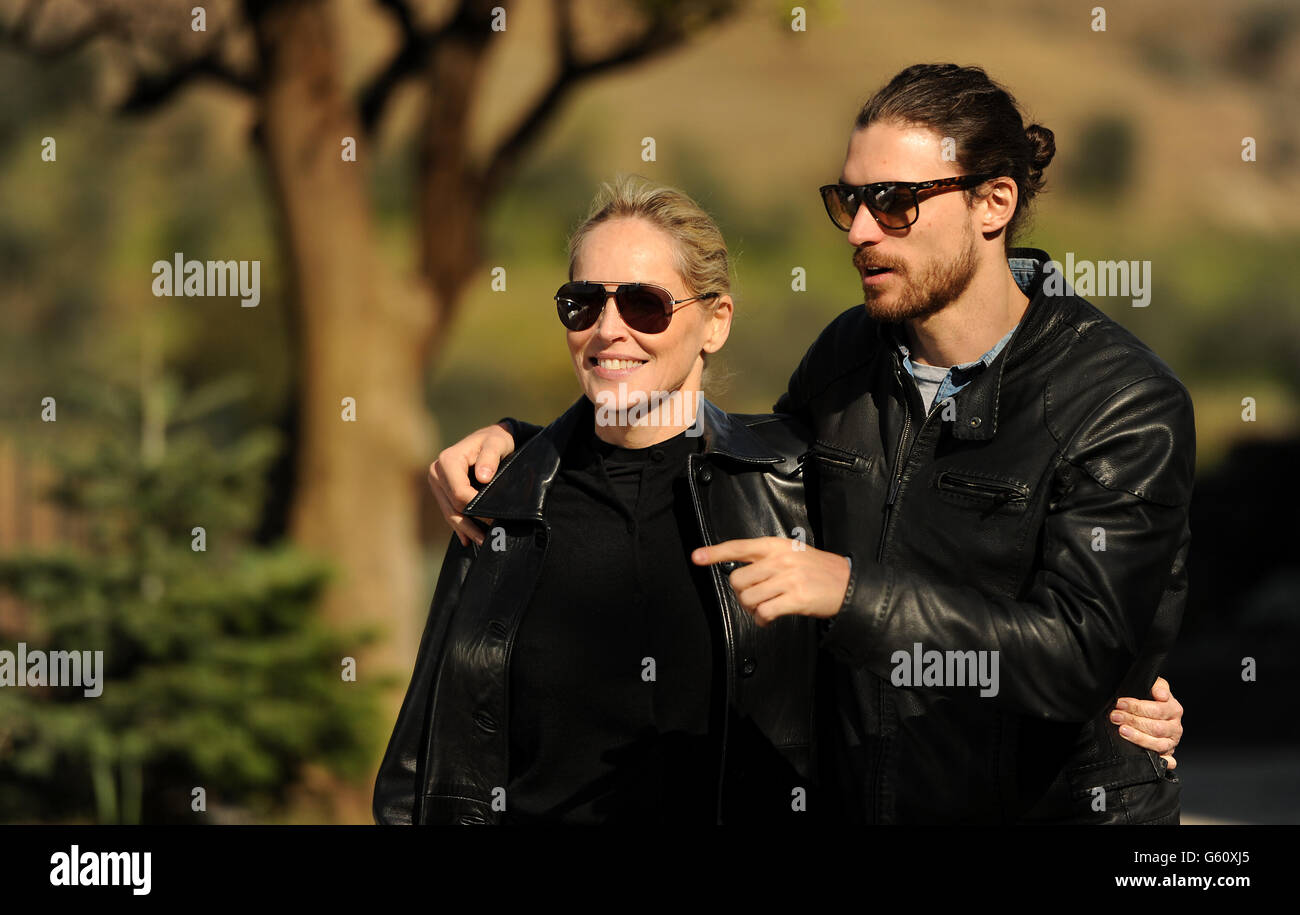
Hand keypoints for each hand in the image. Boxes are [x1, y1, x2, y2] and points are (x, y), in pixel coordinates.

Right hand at [428, 422, 516, 546]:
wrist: (491, 438)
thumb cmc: (496, 440)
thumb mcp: (498, 443)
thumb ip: (491, 457)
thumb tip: (483, 477)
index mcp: (448, 460)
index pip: (459, 493)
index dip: (475, 508)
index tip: (495, 517)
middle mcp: (436, 472)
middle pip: (452, 506)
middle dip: (471, 523)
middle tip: (492, 537)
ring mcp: (437, 483)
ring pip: (449, 512)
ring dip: (466, 529)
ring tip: (483, 542)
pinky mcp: (441, 491)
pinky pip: (449, 511)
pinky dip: (460, 526)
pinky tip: (468, 539)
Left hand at [692, 537, 850, 625]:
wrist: (847, 583)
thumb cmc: (816, 570)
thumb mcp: (791, 552)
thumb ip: (765, 558)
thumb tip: (739, 573)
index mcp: (776, 545)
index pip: (739, 547)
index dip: (715, 552)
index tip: (696, 557)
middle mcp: (780, 560)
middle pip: (738, 579)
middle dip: (740, 593)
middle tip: (753, 597)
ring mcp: (788, 579)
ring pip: (748, 598)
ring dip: (751, 609)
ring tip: (763, 609)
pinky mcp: (796, 598)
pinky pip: (764, 612)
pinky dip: (762, 620)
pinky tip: (769, 619)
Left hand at [1111, 676, 1182, 769]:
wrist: (1151, 713)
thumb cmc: (1149, 699)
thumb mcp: (1152, 687)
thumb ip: (1158, 685)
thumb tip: (1161, 695)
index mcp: (1173, 709)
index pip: (1157, 709)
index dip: (1137, 706)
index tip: (1120, 703)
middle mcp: (1175, 727)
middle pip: (1156, 727)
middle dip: (1133, 721)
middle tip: (1115, 717)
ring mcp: (1171, 742)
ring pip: (1158, 744)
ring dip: (1138, 738)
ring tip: (1122, 731)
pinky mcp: (1167, 755)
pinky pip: (1166, 760)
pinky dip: (1160, 761)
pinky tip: (1147, 757)